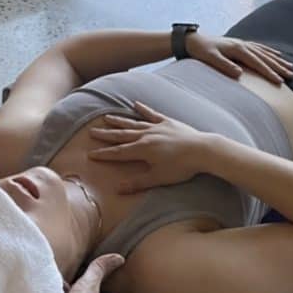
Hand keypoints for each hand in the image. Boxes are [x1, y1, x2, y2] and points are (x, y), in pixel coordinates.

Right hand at [88, 102, 219, 193]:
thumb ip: (137, 183)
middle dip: (106, 135)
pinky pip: (152, 114)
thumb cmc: (181, 167)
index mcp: (142, 150)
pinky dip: (143, 109)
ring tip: (107, 117)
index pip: (118, 153)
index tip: (90, 154)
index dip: (104, 154)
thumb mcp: (158, 178)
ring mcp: (156, 127)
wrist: (202, 150)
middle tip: (92, 131)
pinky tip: (136, 104)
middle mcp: (146, 136)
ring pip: (133, 123)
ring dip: (119, 121)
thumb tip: (118, 188)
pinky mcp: (168, 122)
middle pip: (122, 135)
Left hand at [187, 34, 292, 84]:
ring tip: (291, 67)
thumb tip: (239, 74)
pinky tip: (277, 55)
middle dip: (279, 67)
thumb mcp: (210, 59)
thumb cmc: (201, 51)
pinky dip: (270, 52)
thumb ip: (224, 66)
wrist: (193, 40)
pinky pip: (259, 48)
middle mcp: (242, 44)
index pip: (257, 62)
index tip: (280, 81)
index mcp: (237, 49)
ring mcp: (242, 43)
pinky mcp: (240, 44)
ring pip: (265, 52)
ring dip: (278, 60)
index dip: (269, 72)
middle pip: (265, 57)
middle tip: (292, 76)